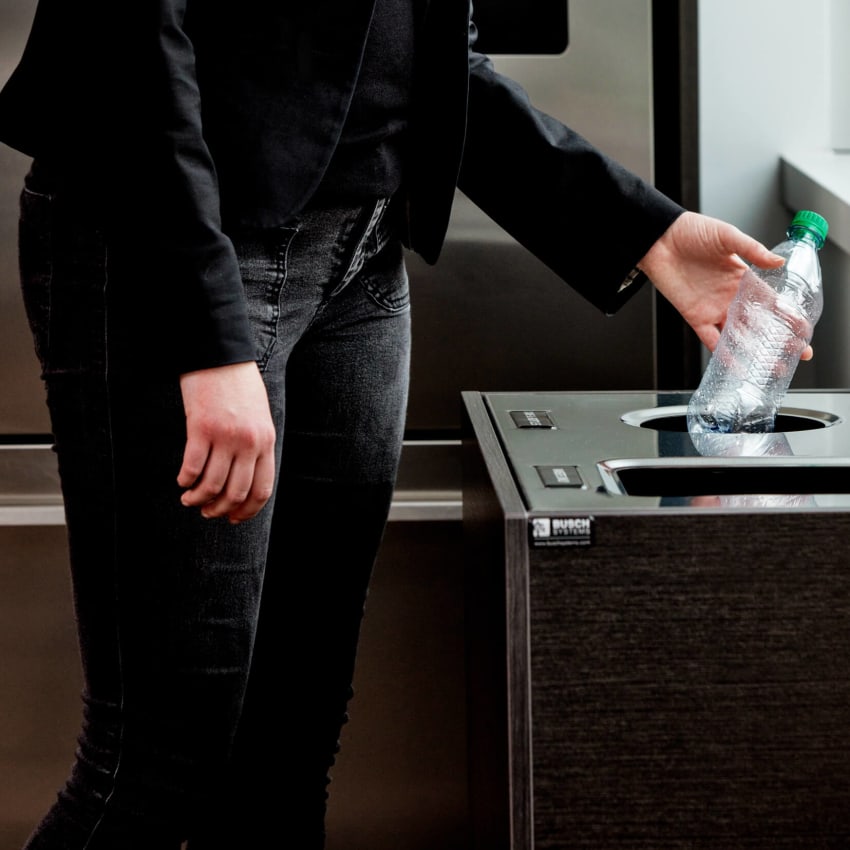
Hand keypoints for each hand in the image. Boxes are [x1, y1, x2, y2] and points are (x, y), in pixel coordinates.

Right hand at [177, 361, 275, 522]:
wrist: (220, 355)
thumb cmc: (238, 385)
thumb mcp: (258, 416)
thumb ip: (255, 445)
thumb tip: (244, 476)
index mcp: (265, 441)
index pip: (261, 489)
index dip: (246, 510)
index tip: (233, 518)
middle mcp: (248, 443)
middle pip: (236, 493)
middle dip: (220, 509)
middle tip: (207, 512)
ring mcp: (225, 437)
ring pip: (212, 485)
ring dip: (198, 499)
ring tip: (189, 499)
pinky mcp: (201, 428)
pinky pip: (193, 467)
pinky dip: (185, 480)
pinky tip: (182, 481)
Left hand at [638, 211, 813, 359]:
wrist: (659, 239)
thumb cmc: (691, 232)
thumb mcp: (727, 236)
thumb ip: (752, 250)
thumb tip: (778, 261)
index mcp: (743, 278)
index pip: (771, 301)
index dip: (788, 316)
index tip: (804, 330)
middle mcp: (730, 297)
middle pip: (759, 323)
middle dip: (778, 339)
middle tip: (797, 353)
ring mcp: (714, 309)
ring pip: (738, 335)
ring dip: (754, 351)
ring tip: (771, 365)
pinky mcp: (695, 316)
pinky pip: (710, 339)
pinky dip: (723, 352)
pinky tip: (737, 364)